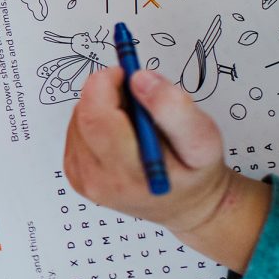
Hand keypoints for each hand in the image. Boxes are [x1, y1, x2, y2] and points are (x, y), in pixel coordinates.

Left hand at [62, 66, 269, 272]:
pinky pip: (76, 129)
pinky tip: (120, 132)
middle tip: (135, 94)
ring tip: (134, 122)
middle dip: (105, 92)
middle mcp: (98, 179)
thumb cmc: (194, 173)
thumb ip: (175, 109)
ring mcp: (83, 178)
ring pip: (78, 119)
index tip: (127, 74)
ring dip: (102, 106)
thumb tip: (139, 79)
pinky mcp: (75, 172)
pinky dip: (95, 120)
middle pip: (83, 116)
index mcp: (129, 173)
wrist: (184, 204)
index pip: (96, 119)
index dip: (106, 85)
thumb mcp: (204, 141)